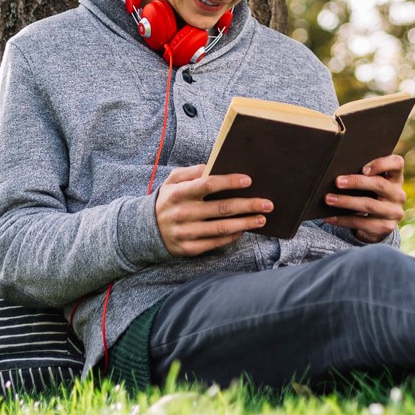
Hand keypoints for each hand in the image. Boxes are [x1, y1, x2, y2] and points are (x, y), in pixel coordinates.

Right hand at [155, 164, 272, 256]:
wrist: (146, 229)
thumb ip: (191, 172)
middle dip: (247, 205)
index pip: (207, 185)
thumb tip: (212, 166)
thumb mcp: (172, 181)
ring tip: (262, 218)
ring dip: (245, 223)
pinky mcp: (189, 248)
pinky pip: (216, 242)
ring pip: (222, 228)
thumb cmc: (168, 200)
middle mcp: (182, 214)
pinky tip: (244, 229)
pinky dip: (232, 236)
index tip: (248, 180)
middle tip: (267, 203)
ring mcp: (186, 233)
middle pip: (221, 208)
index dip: (229, 182)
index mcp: (178, 193)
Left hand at [323, 154, 404, 242]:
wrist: (378, 224)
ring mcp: (393, 212)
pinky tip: (329, 217)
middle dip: (356, 182)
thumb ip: (363, 175)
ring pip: (369, 205)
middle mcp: (398, 194)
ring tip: (328, 199)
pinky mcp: (385, 228)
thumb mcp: (371, 184)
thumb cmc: (370, 195)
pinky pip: (361, 223)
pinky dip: (342, 219)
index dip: (382, 163)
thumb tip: (336, 170)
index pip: (397, 163)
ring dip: (345, 201)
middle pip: (379, 184)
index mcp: (395, 178)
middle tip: (337, 181)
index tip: (363, 168)